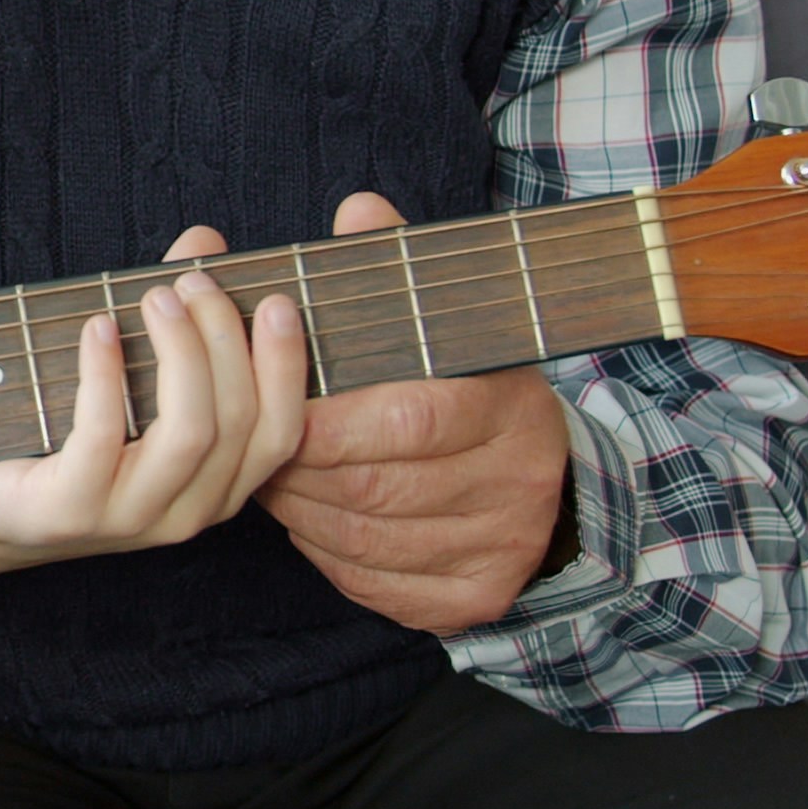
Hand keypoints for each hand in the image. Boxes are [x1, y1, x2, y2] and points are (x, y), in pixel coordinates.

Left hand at [0, 226, 309, 574]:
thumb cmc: (72, 437)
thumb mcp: (135, 379)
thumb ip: (179, 316)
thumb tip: (204, 240)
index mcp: (219, 487)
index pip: (281, 432)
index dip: (285, 366)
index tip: (277, 300)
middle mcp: (189, 513)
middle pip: (237, 420)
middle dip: (224, 339)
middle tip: (193, 282)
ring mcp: (132, 518)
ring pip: (189, 432)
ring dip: (181, 352)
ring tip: (157, 297)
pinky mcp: (73, 512)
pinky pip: (103, 436)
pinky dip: (106, 374)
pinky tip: (98, 328)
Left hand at [260, 193, 574, 631]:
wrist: (549, 483)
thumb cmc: (470, 391)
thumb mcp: (449, 323)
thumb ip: (397, 269)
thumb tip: (359, 210)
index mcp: (510, 410)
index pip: (410, 418)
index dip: (331, 420)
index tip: (281, 407)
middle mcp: (515, 486)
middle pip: (379, 485)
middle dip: (302, 466)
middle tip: (259, 445)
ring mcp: (498, 549)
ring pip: (367, 537)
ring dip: (303, 509)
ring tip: (272, 475)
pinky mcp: (473, 599)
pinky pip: (375, 581)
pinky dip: (328, 552)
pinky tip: (310, 519)